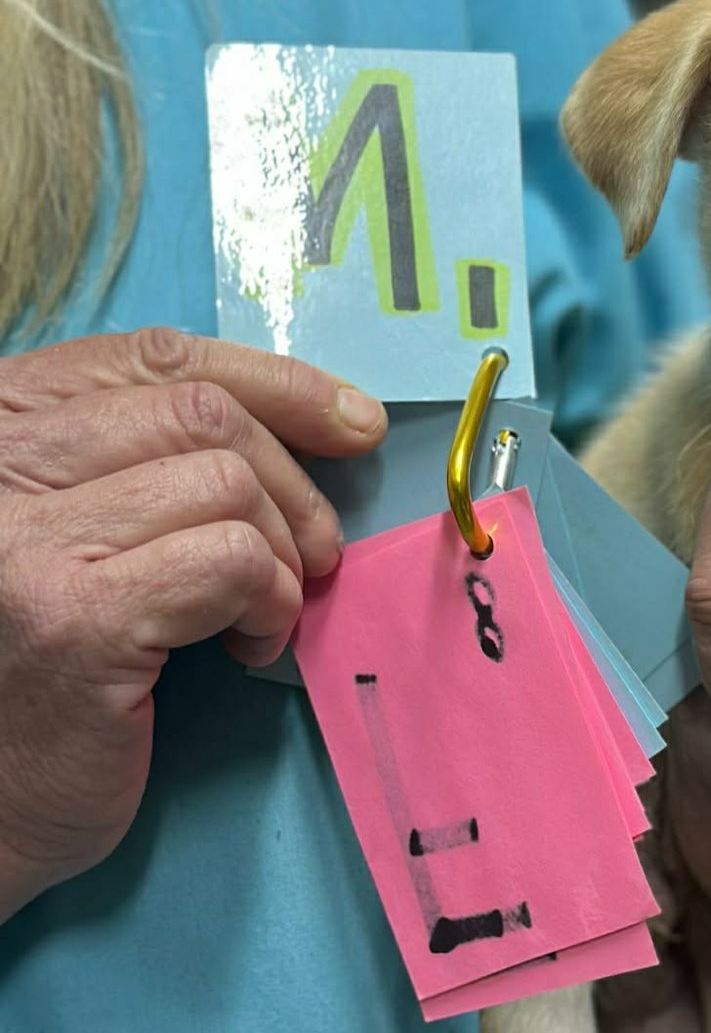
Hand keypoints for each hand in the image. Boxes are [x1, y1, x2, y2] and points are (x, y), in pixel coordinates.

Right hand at [0, 327, 387, 920]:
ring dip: (277, 556)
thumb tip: (334, 420)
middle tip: (312, 559)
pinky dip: (265, 600)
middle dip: (291, 484)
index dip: (273, 382)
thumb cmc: (46, 675)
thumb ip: (154, 465)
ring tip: (258, 617)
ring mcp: (27, 538)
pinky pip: (228, 561)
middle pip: (201, 414)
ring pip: (224, 484)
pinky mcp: (75, 616)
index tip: (354, 422)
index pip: (153, 356)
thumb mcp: (86, 536)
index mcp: (1, 427)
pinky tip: (245, 648)